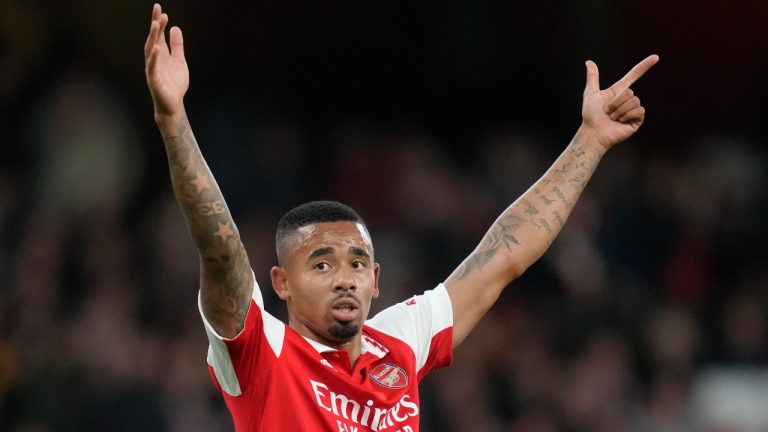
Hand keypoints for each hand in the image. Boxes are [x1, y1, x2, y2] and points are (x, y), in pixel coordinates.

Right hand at [144, 3, 188, 119]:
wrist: (173, 105)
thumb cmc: (174, 84)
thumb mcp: (179, 61)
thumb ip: (177, 46)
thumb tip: (175, 27)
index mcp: (161, 54)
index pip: (158, 35)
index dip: (159, 23)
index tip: (160, 9)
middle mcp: (154, 59)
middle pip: (153, 39)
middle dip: (155, 24)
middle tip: (158, 10)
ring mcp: (153, 69)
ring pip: (150, 50)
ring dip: (153, 37)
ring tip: (156, 24)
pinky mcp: (154, 80)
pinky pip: (152, 67)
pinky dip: (154, 57)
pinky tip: (157, 47)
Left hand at [580, 54, 658, 149]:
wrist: (593, 133)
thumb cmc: (590, 115)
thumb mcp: (591, 94)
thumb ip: (593, 78)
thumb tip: (589, 62)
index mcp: (618, 92)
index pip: (633, 76)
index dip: (644, 66)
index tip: (656, 57)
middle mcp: (627, 99)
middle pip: (629, 92)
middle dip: (615, 102)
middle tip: (607, 112)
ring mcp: (632, 110)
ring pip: (634, 101)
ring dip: (620, 110)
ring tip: (612, 118)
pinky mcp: (637, 120)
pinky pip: (639, 110)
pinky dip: (627, 115)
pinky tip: (621, 122)